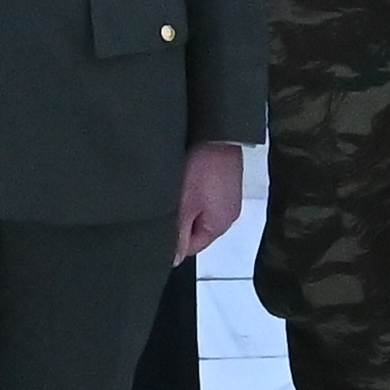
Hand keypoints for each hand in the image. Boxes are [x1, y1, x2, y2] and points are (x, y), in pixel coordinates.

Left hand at [171, 138, 247, 259]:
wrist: (216, 130)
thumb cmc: (203, 166)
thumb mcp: (183, 206)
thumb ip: (177, 236)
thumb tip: (174, 259)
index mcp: (220, 225)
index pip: (191, 247)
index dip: (173, 238)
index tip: (161, 222)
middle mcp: (228, 212)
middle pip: (195, 228)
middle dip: (179, 219)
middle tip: (167, 201)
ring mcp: (227, 194)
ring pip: (198, 209)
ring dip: (185, 202)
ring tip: (177, 185)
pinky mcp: (223, 178)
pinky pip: (204, 192)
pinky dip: (193, 187)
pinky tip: (185, 174)